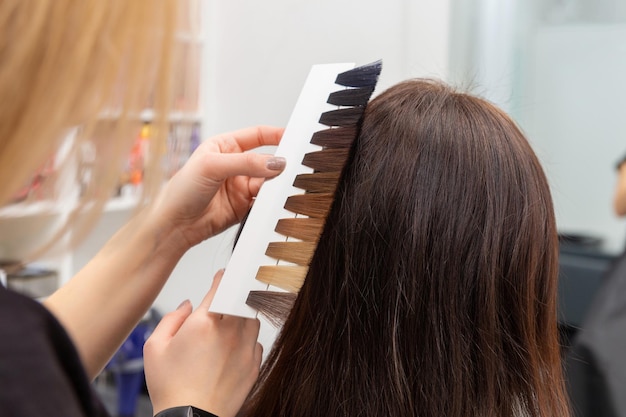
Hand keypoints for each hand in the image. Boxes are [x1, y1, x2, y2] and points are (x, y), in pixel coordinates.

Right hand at [144, 270, 262, 416]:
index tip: (223, 276)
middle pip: (242, 298)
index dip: (224, 277)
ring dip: (242, 316)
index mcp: (204, 322)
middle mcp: (229, 331)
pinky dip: (247, 339)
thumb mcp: (155, 347)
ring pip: (252, 318)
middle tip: (225, 301)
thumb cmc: (172, 388)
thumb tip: (187, 306)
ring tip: (227, 326)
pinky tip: (233, 348)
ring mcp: (244, 348)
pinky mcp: (253, 364)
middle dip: (235, 295)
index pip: (222, 285)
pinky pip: (256, 342)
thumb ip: (172, 318)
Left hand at [152, 125, 284, 250]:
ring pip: (268, 182)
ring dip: (275, 184)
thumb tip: (274, 162)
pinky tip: (272, 201)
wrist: (175, 225)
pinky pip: (264, 201)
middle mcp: (235, 165)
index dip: (275, 135)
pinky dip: (270, 202)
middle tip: (291, 166)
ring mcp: (240, 187)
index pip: (257, 136)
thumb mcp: (211, 166)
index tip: (293, 138)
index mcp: (225, 147)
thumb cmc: (181, 191)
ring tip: (280, 186)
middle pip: (266, 160)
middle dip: (278, 163)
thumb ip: (246, 163)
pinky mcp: (244, 206)